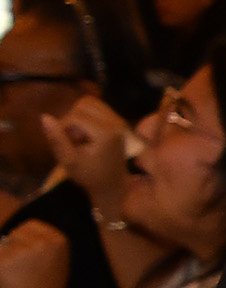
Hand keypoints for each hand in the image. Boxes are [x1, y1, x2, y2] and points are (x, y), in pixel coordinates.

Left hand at [0, 219, 69, 287]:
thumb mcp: (57, 262)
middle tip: (21, 266)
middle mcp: (43, 242)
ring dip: (5, 256)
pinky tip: (8, 279)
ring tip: (16, 274)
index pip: (32, 225)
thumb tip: (19, 232)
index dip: (25, 238)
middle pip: (17, 232)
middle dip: (15, 245)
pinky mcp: (5, 260)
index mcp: (58, 240)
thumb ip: (47, 244)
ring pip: (4, 244)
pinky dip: (0, 266)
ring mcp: (24, 251)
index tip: (27, 253)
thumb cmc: (46, 287)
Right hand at [42, 95, 131, 213]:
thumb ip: (56, 138)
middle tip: (72, 138)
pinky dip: (86, 116)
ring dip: (79, 115)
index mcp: (106, 133)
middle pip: (84, 104)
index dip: (62, 126)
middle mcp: (116, 123)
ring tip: (78, 135)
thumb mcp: (68, 160)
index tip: (63, 142)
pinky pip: (97, 108)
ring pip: (90, 103)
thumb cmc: (89, 175)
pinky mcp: (118, 122)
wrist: (112, 184)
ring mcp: (119, 121)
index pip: (75, 115)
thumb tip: (44, 117)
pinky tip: (85, 133)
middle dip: (72, 118)